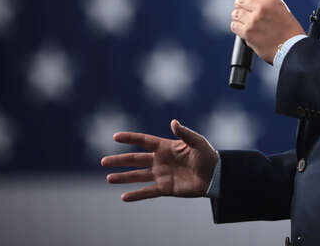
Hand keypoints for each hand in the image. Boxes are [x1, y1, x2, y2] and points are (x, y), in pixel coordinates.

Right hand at [101, 119, 217, 201]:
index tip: (115, 136)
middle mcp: (160, 160)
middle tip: (104, 161)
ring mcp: (161, 175)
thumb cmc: (207, 155)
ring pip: (138, 176)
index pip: (144, 141)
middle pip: (136, 159)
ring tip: (109, 178)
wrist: (215, 175)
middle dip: (120, 160)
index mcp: (165, 146)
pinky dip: (136, 195)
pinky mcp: (166, 188)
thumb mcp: (197, 141)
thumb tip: (173, 122)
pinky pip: (148, 192)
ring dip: (123, 177)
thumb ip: (184, 133)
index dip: (130, 138)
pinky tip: (124, 197)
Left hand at [230, 0, 305, 63]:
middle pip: (240, 1)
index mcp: (271, 0)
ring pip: (236, 13)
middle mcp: (261, 8)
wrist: (291, 47)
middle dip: (240, 5)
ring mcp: (253, 20)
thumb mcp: (282, 9)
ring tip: (243, 21)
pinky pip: (234, 26)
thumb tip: (251, 0)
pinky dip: (237, 27)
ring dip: (238, 17)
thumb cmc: (289, 31)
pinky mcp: (248, 33)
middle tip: (241, 10)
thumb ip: (267, 3)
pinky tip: (242, 29)